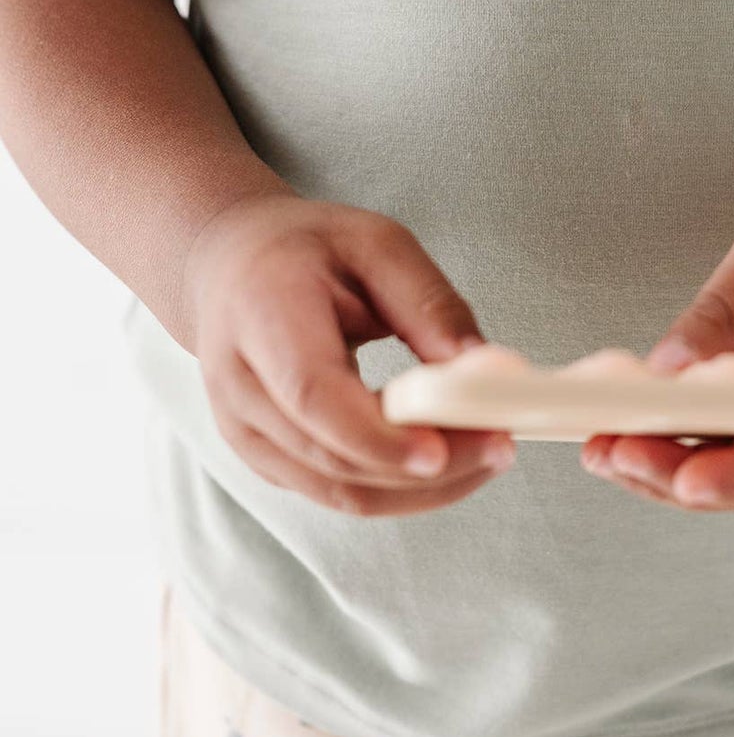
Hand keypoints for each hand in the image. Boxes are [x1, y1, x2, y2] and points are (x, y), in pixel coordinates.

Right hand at [182, 192, 514, 516]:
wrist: (229, 267)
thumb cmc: (306, 249)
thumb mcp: (377, 244)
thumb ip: (430, 304)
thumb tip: (487, 370)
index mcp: (262, 316)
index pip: (313, 396)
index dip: (377, 435)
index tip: (442, 449)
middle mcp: (239, 386)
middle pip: (334, 456)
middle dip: (427, 466)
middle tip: (502, 443)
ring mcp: (244, 433)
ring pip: (340, 491)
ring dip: (423, 488)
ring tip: (489, 452)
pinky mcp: (264, 459)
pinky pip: (338, 493)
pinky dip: (400, 488)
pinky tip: (449, 460)